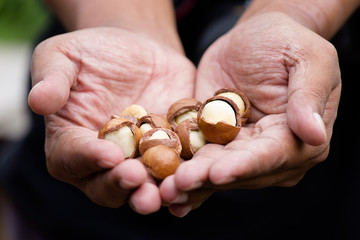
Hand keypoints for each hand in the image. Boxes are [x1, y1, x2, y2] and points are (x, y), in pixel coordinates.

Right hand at [28, 27, 195, 213]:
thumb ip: (52, 78)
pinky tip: (194, 178)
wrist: (140, 51)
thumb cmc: (95, 53)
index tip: (108, 155)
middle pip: (107, 183)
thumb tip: (38, 101)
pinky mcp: (169, 153)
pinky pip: (176, 170)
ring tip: (164, 193)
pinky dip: (184, 177)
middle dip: (121, 185)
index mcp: (71, 141)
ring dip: (154, 192)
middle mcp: (104, 160)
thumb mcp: (65, 56)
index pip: (72, 157)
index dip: (88, 158)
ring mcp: (139, 160)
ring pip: (143, 185)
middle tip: (136, 180)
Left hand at [160, 12, 340, 216]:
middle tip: (176, 187)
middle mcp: (272, 153)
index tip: (217, 173)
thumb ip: (309, 96)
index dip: (243, 166)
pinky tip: (163, 187)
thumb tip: (315, 135)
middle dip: (207, 179)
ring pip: (215, 171)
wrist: (254, 39)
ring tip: (163, 191)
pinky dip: (182, 171)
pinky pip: (199, 159)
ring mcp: (242, 151)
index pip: (271, 156)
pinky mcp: (217, 143)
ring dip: (189, 182)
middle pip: (238, 171)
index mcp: (300, 138)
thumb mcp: (309, 58)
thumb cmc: (285, 42)